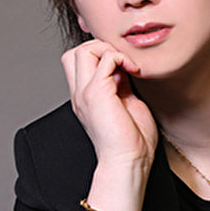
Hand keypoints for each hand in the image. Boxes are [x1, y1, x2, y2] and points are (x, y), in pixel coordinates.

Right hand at [62, 40, 157, 169]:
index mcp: (85, 98)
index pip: (80, 62)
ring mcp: (85, 93)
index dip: (101, 56)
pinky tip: (134, 71)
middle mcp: (80, 94)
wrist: (129, 162)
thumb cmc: (132, 142)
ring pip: (83, 50)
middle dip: (101, 48)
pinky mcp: (97, 93)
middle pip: (75, 52)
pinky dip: (121, 57)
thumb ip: (121, 85)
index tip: (125, 69)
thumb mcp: (127, 104)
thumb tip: (125, 67)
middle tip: (123, 64)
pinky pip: (105, 58)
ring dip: (109, 50)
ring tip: (127, 66)